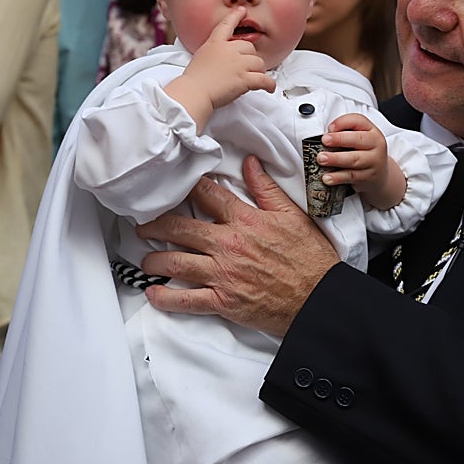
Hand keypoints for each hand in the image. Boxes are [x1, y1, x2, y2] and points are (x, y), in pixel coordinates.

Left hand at [135, 156, 338, 335]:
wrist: (320, 299)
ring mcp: (223, 274)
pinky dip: (167, 298)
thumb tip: (250, 163)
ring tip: (146, 259)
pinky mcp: (224, 301)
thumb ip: (265, 189)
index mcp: (245, 220)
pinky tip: (154, 294)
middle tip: (143, 226)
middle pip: (180, 228)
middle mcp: (228, 244)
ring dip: (155, 259)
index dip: (185, 188)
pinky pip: (187, 299)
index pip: (206, 195)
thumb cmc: (310, 259)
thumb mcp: (292, 215)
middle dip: (155, 225)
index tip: (170, 186)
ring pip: (177, 262)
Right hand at [163, 7, 274, 128]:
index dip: (235, 16)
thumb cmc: (193, 80)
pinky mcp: (244, 78)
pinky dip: (269, 84)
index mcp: (215, 43)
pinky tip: (269, 87)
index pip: (226, 25)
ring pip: (259, 63)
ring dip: (258, 72)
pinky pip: (264, 79)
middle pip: (249, 48)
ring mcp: (238, 64)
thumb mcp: (200, 58)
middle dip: (250, 58)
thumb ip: (213, 54)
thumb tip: (221, 60)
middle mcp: (228, 50)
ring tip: (253, 80)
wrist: (194, 92)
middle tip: (246, 68)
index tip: (242, 10)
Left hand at [319, 113, 405, 209]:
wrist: (380, 173)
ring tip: (322, 159)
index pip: (359, 121)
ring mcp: (373, 162)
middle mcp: (375, 145)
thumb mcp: (359, 137)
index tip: (330, 128)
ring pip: (354, 159)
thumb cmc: (364, 151)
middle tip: (324, 141)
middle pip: (357, 139)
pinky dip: (338, 177)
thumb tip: (327, 134)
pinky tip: (328, 177)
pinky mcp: (367, 177)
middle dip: (339, 139)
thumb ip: (345, 132)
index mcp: (372, 131)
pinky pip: (351, 176)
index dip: (343, 122)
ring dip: (335, 159)